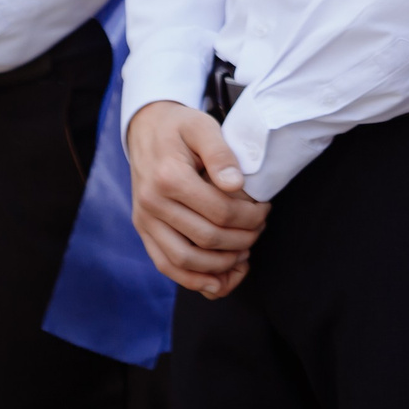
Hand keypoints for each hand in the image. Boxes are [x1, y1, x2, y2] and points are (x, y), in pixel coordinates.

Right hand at [125, 100, 268, 299]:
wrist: (146, 129)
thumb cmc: (180, 127)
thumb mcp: (203, 127)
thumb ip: (221, 154)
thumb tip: (236, 185)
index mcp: (169, 177)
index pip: (220, 211)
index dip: (250, 216)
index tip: (265, 209)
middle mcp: (152, 203)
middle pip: (207, 238)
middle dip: (242, 239)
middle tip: (260, 229)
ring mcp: (145, 220)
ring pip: (185, 260)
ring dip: (222, 264)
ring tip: (244, 252)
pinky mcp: (143, 230)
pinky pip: (166, 265)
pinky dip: (193, 280)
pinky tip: (218, 281)